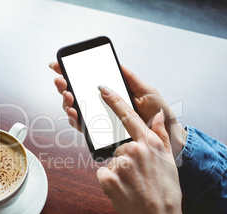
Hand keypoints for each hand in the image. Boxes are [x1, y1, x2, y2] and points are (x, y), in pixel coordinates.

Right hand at [49, 62, 186, 158]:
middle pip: (78, 94)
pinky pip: (83, 126)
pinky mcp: (102, 133)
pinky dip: (74, 118)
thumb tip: (115, 63)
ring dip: (67, 102)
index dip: (72, 74)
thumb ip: (129, 78)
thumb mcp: (146, 91)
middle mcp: (104, 106)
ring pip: (76, 110)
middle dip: (65, 86)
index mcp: (113, 93)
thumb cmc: (159, 114)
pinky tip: (73, 111)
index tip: (59, 65)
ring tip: (68, 96)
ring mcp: (101, 119)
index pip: (88, 82)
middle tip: (61, 81)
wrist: (167, 137)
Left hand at [97, 85, 184, 213]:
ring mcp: (119, 164)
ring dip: (119, 170)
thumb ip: (161, 135)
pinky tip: (123, 190)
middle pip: (119, 144)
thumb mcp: (169, 161)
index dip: (113, 100)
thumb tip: (158, 115)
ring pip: (112, 159)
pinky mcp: (107, 178)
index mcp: (149, 143)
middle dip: (125, 156)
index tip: (102, 89)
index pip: (127, 115)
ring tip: (133, 185)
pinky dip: (110, 180)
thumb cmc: (166, 193)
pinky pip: (104, 172)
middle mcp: (133, 150)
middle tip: (138, 175)